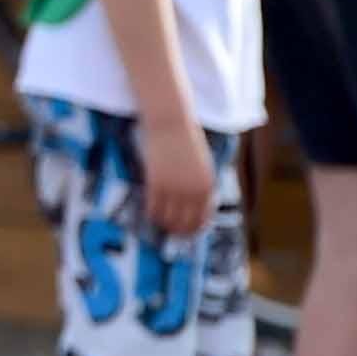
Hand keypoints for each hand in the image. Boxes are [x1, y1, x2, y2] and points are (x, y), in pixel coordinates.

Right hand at [137, 113, 215, 243]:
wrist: (171, 122)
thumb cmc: (187, 140)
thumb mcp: (202, 165)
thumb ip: (200, 185)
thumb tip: (194, 208)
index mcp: (207, 186)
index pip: (202, 219)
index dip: (193, 229)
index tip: (186, 233)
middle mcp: (193, 191)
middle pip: (184, 223)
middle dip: (177, 230)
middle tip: (170, 230)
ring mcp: (174, 188)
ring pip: (167, 218)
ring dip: (163, 223)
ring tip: (159, 221)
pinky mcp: (157, 183)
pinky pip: (153, 208)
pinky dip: (151, 213)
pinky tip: (149, 211)